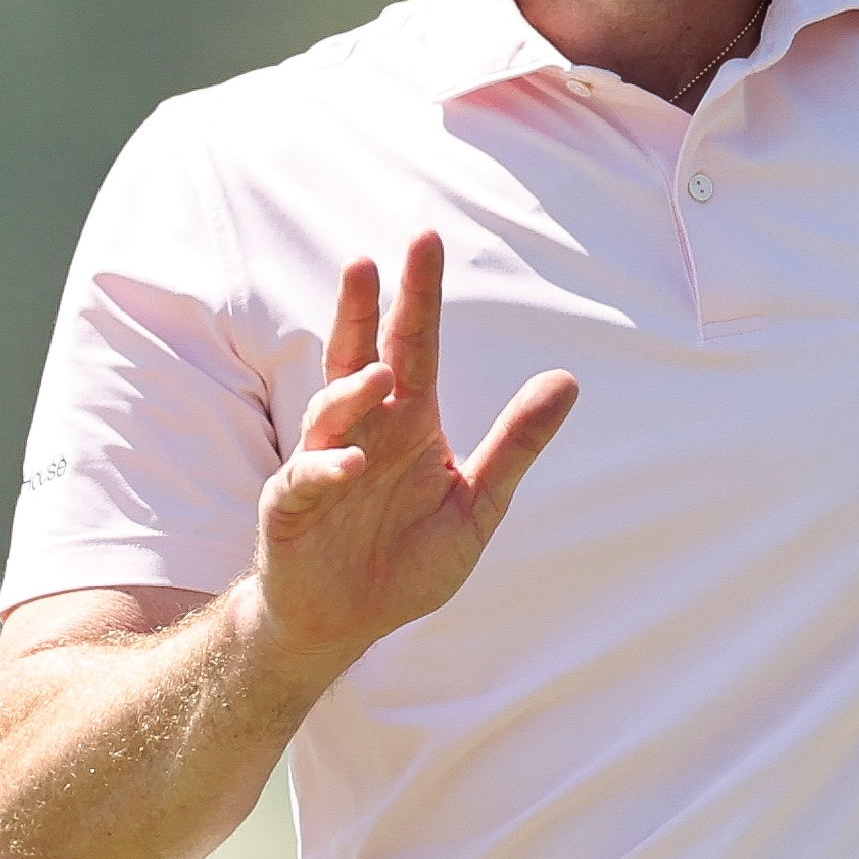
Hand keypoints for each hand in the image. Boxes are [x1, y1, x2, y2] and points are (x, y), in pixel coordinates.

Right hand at [252, 232, 577, 665]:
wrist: (345, 621)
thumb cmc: (406, 557)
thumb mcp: (478, 502)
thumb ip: (517, 443)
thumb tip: (568, 379)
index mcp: (409, 423)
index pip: (415, 345)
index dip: (419, 295)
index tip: (425, 238)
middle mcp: (363, 431)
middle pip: (359, 356)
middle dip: (362, 309)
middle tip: (367, 260)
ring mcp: (321, 464)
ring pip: (328, 411)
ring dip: (350, 391)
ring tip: (379, 373)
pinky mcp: (291, 507)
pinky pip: (306, 479)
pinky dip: (326, 467)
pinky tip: (351, 463)